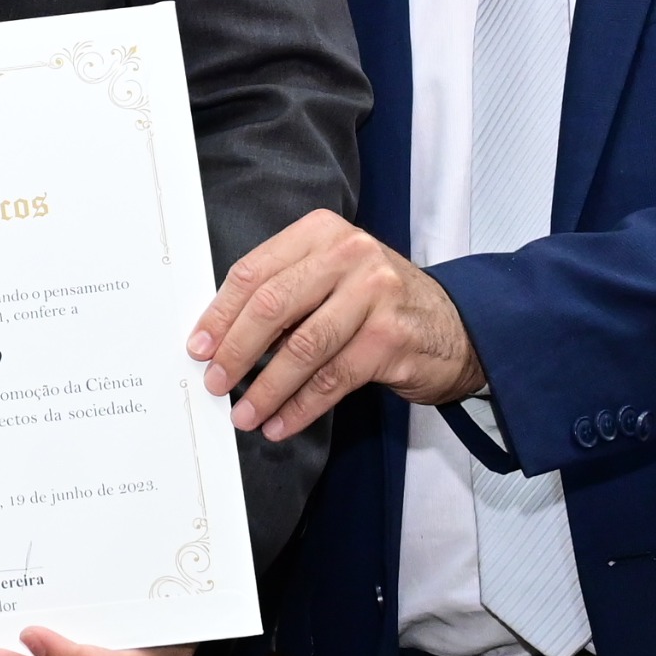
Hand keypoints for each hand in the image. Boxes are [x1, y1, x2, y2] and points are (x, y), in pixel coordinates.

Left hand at [192, 208, 485, 440]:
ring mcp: (376, 294)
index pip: (255, 272)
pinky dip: (300, 407)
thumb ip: (284, 295)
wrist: (456, 327)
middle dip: (236, 350)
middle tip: (215, 381)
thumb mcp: (331, 279)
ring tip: (244, 413)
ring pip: (303, 348)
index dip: (220, 314)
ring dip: (266, 388)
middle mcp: (351, 255)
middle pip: (273, 306)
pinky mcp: (391, 338)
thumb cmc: (378, 304)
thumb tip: (220, 340)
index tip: (199, 346)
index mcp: (322, 233)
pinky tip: (281, 422)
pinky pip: (332, 379)